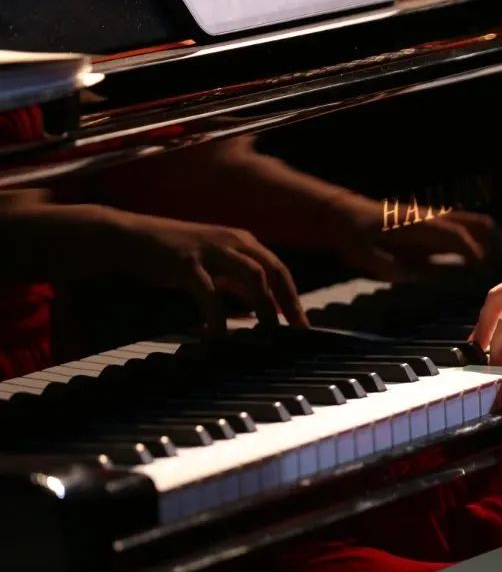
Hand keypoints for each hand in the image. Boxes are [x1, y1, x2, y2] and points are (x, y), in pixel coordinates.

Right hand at [107, 210, 308, 332]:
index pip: (278, 269)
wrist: (129, 238)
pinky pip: (210, 292)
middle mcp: (232, 240)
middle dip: (288, 301)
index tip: (301, 323)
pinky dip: (217, 315)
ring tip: (267, 333)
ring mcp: (210, 249)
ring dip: (264, 306)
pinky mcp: (186, 262)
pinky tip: (218, 333)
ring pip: (252, 277)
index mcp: (242, 241)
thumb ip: (237, 282)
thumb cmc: (172, 255)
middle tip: (296, 331)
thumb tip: (262, 307)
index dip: (292, 296)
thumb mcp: (213, 266)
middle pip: (273, 270)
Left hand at [328, 195, 501, 279]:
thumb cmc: (357, 240)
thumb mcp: (374, 262)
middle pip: (481, 226)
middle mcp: (435, 218)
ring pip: (481, 224)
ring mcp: (438, 217)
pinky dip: (490, 242)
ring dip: (500, 244)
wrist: (345, 215)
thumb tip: (431, 282)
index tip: (491, 276)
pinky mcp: (438, 222)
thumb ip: (402, 271)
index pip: (459, 237)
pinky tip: (497, 260)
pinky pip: (473, 227)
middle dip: (501, 249)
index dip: (477, 256)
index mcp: (421, 227)